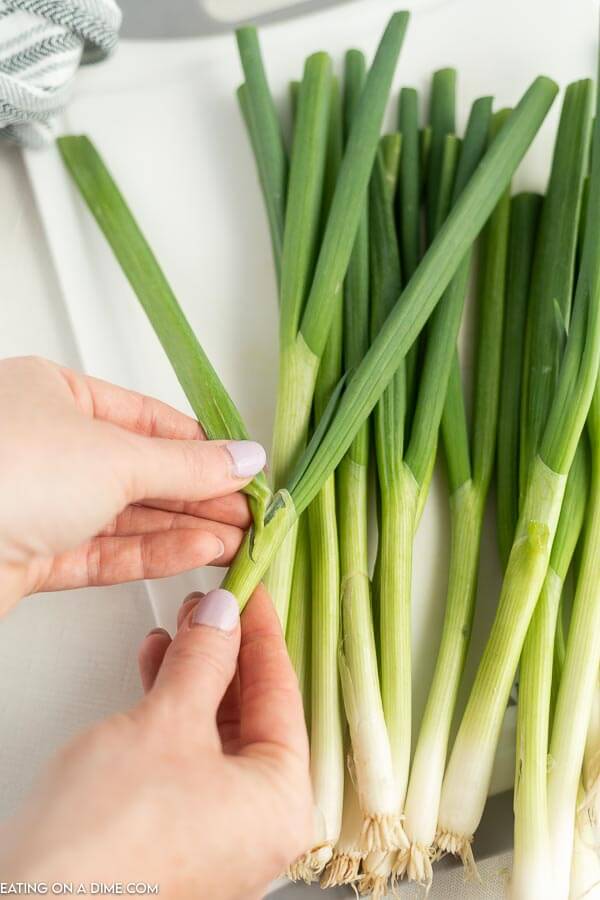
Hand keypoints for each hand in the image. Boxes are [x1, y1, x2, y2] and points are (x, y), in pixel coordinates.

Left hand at [0, 357, 266, 613]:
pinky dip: (155, 553)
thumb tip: (242, 458)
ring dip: (186, 528)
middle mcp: (44, 446)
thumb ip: (186, 464)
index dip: (202, 446)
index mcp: (54, 395)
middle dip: (200, 494)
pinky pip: (106, 551)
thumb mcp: (114, 456)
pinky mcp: (32, 556)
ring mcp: (37, 503)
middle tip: (251, 512)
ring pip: (127, 516)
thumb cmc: (1, 473)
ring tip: (237, 538)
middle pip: (141, 470)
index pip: (148, 420)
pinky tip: (197, 553)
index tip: (243, 469)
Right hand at [0, 587, 312, 897]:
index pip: (283, 692)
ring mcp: (219, 835)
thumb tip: (223, 617)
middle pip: (253, 712)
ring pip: (218, 733)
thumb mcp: (167, 722)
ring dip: (195, 676)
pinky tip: (157, 674)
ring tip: (178, 630)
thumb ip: (204, 661)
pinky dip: (174, 713)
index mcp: (283, 803)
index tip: (251, 591)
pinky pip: (191, 758)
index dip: (263, 631)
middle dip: (225, 653)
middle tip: (211, 607)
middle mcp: (260, 826)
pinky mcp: (177, 835)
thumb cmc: (108, 844)